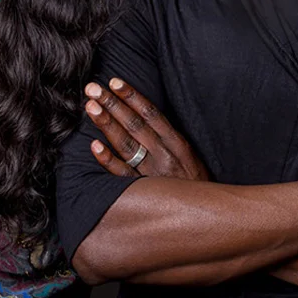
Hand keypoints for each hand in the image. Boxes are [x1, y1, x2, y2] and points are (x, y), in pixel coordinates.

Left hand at [84, 79, 209, 180]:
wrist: (206, 215)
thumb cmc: (195, 183)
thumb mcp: (190, 156)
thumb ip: (169, 139)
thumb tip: (144, 117)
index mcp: (177, 143)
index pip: (151, 114)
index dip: (132, 96)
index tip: (115, 82)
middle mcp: (165, 155)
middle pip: (135, 124)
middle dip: (113, 104)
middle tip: (93, 88)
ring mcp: (153, 174)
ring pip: (126, 145)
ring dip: (107, 124)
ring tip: (91, 107)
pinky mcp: (143, 192)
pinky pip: (122, 175)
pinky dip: (108, 160)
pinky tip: (94, 146)